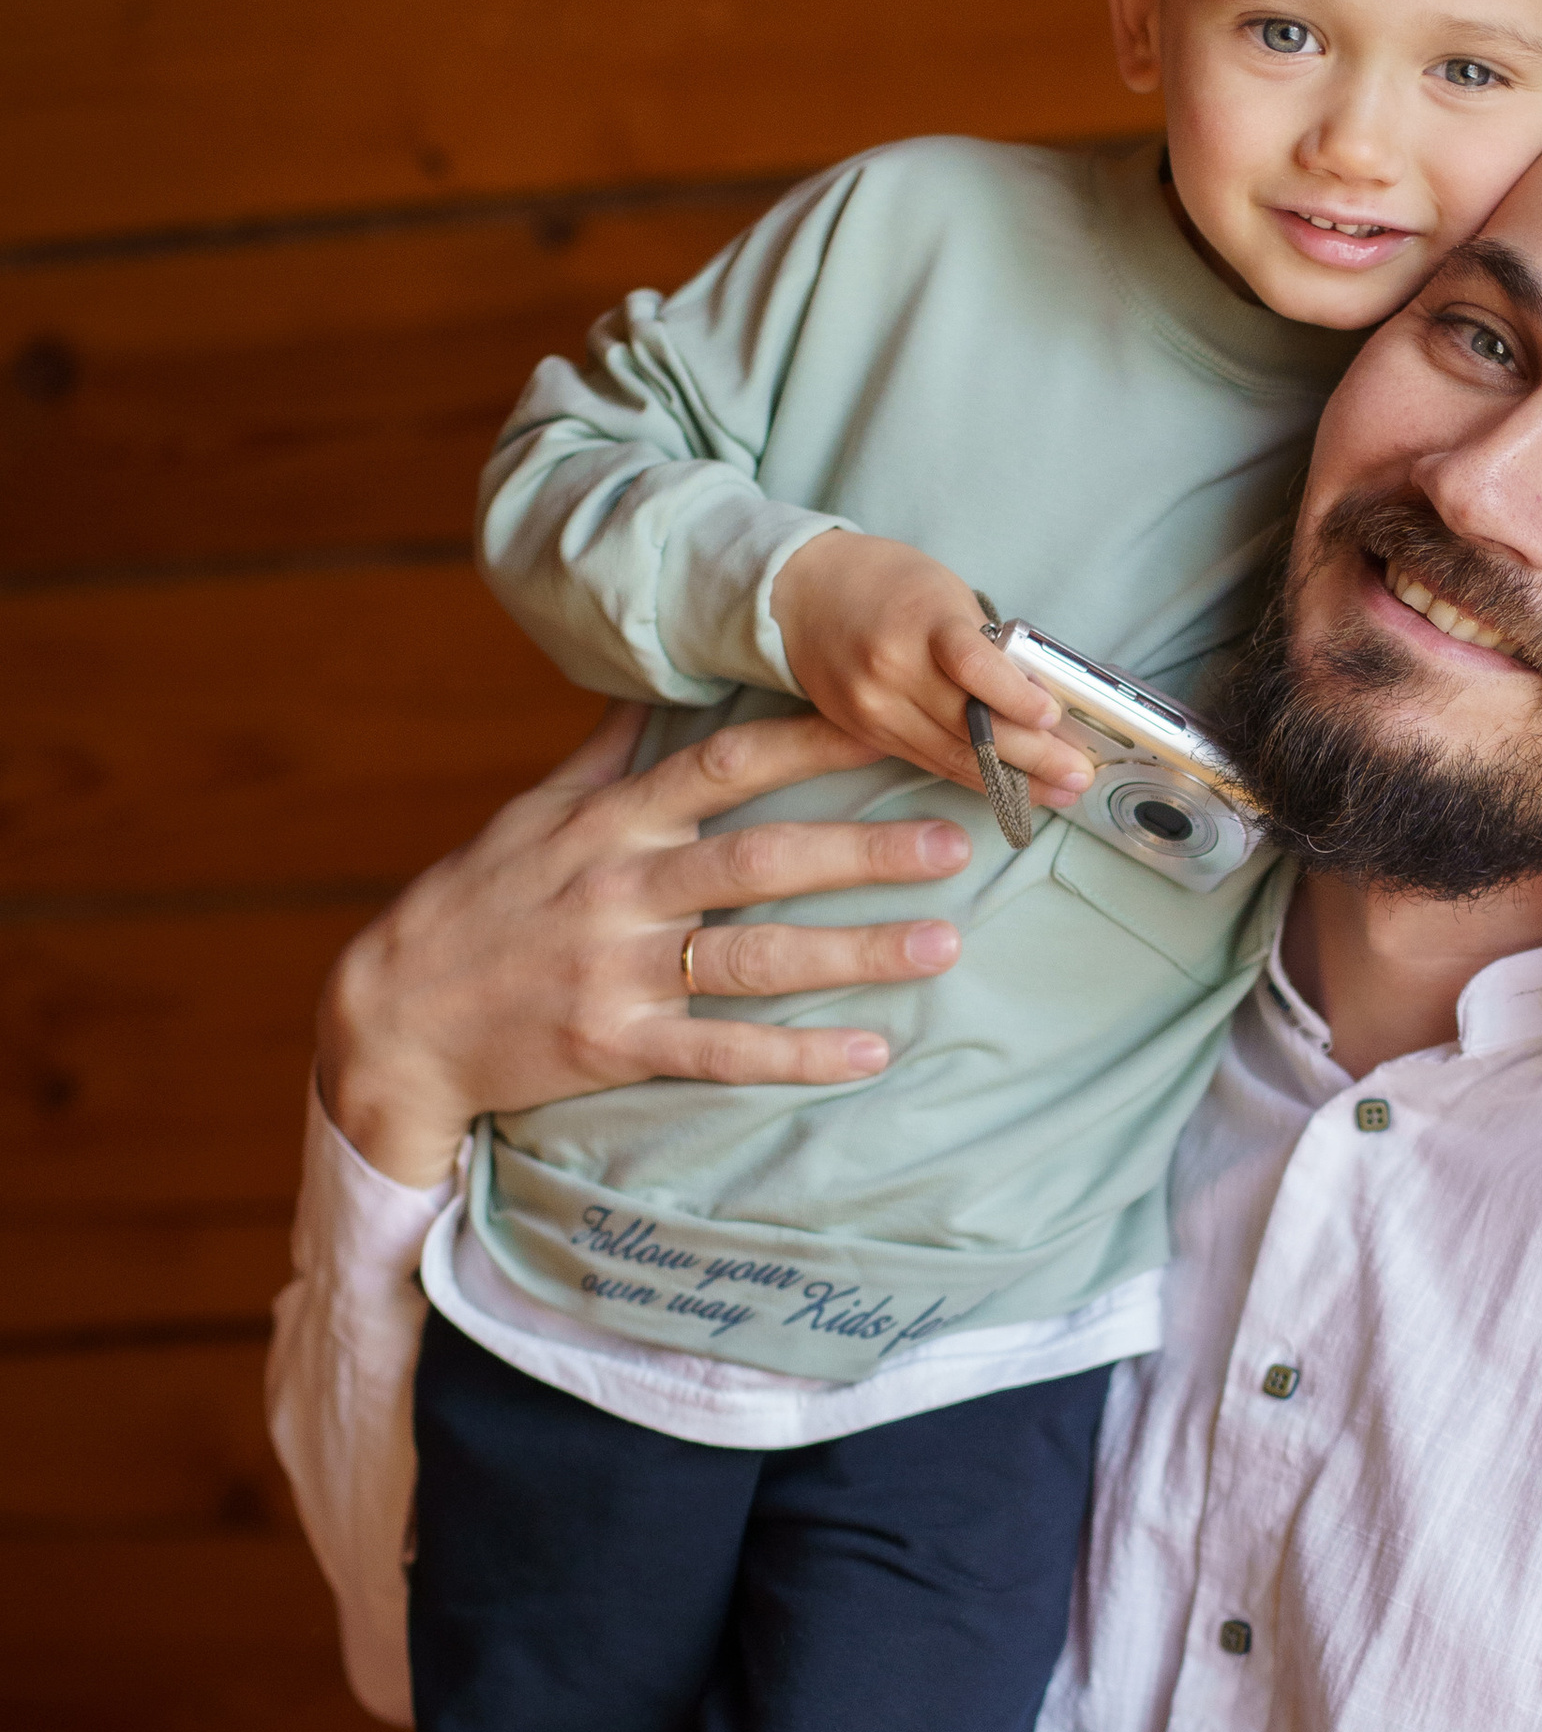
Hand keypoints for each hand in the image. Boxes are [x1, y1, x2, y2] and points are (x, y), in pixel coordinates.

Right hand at [317, 705, 974, 1187]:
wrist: (394, 1019)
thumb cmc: (476, 905)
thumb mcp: (532, 813)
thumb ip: (606, 750)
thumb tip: (650, 676)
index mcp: (609, 823)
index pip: (723, 765)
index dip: (811, 739)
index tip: (891, 723)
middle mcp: (619, 890)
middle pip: (760, 860)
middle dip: (863, 849)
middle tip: (957, 840)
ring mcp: (617, 972)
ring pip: (755, 957)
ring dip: (856, 951)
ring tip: (944, 942)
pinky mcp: (614, 1047)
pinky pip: (722, 1052)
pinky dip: (799, 1055)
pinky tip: (872, 1050)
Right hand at [771, 534, 1096, 808]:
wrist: (801, 594)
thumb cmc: (887, 584)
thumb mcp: (943, 591)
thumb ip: (985, 643)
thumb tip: (1041, 696)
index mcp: (919, 621)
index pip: (971, 664)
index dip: (1015, 696)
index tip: (1052, 715)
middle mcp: (892, 670)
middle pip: (970, 725)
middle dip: (1033, 757)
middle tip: (1078, 774)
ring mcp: (875, 708)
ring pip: (954, 756)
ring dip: (1015, 781)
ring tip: (1060, 791)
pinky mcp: (866, 733)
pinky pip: (931, 763)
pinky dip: (976, 778)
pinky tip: (1012, 791)